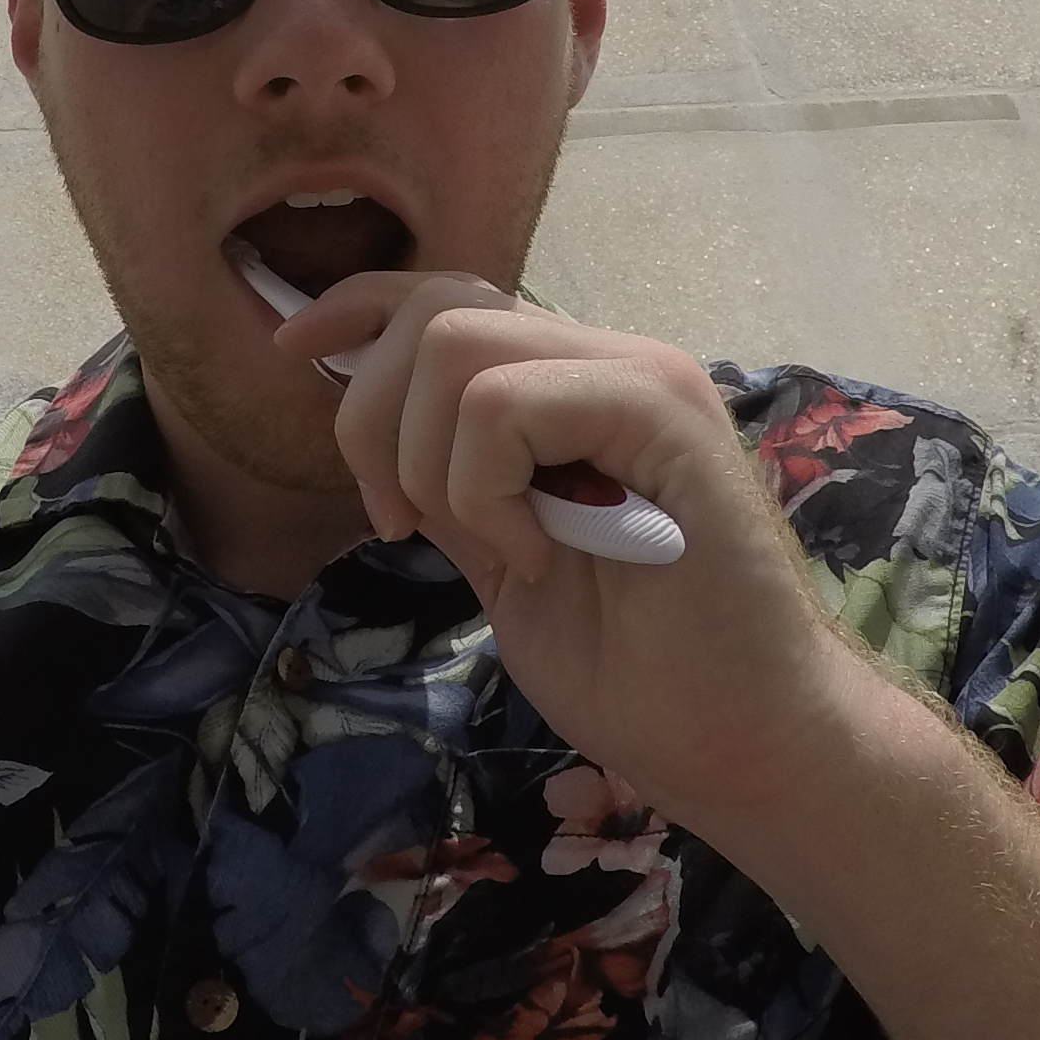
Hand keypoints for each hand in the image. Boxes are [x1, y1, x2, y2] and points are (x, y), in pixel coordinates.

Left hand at [270, 272, 849, 829]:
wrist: (746, 742)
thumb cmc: (641, 675)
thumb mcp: (506, 561)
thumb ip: (455, 484)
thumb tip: (370, 423)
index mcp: (576, 390)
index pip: (447, 298)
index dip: (357, 310)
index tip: (293, 351)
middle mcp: (611, 360)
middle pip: (434, 310)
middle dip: (373, 418)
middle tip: (399, 524)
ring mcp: (641, 376)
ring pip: (456, 344)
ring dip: (431, 462)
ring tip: (496, 549)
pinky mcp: (661, 410)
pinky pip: (504, 403)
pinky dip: (485, 488)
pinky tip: (536, 555)